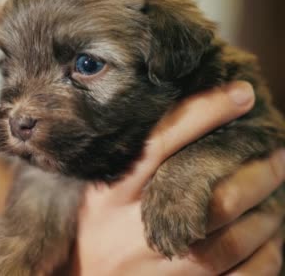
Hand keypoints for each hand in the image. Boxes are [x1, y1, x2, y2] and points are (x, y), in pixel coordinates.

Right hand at [74, 81, 284, 274]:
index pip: (161, 143)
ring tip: (279, 191)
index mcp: (110, 196)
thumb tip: (173, 120)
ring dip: (268, 214)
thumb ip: (122, 164)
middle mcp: (136, 231)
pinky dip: (265, 257)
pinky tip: (272, 239)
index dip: (205, 113)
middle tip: (278, 151)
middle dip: (258, 172)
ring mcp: (160, 269)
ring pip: (233, 241)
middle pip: (213, 198)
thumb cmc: (87, 232)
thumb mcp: (90, 193)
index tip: (242, 93)